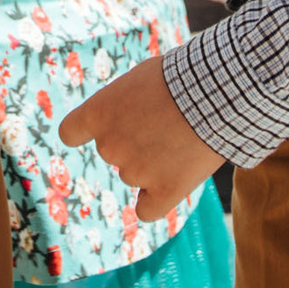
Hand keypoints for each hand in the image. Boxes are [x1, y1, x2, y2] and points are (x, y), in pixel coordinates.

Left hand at [57, 54, 224, 222]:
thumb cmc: (181, 77)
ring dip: (153, 163)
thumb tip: (125, 120)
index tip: (103, 128)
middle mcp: (109, 146)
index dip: (86, 131)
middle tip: (164, 123)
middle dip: (133, 141)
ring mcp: (135, 172)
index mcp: (98, 113)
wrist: (217, 92)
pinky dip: (156, 200)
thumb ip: (123, 104)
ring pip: (136, 175)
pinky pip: (147, 210)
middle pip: (113, 152)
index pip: (70, 132)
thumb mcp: (140, 79)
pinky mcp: (163, 192)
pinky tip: (172, 184)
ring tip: (182, 139)